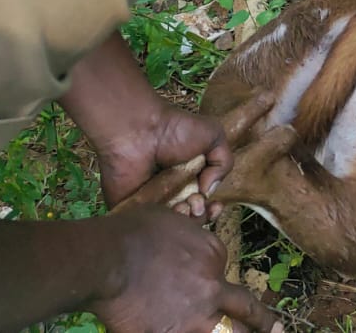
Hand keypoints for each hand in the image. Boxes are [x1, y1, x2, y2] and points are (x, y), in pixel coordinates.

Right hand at [93, 205, 281, 332]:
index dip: (217, 280)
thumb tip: (202, 214)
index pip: (226, 271)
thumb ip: (190, 226)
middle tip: (278, 329)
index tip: (210, 286)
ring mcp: (195, 319)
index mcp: (214, 256)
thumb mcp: (170, 218)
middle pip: (246, 311)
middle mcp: (213, 289)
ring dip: (235, 332)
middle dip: (265, 323)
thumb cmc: (133, 232)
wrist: (107, 259)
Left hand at [96, 99, 231, 219]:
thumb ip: (223, 162)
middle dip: (199, 215)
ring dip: (184, 220)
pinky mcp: (132, 211)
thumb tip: (209, 190)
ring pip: (172, 225)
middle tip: (195, 202)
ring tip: (184, 205)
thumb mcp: (213, 135)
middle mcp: (171, 193)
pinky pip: (148, 228)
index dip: (212, 209)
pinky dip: (161, 228)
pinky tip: (171, 213)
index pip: (203, 203)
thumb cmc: (176, 129)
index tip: (215, 206)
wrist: (139, 130)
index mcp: (189, 179)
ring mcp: (151, 204)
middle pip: (189, 217)